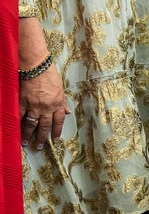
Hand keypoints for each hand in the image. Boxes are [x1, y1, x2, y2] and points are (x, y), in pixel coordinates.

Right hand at [18, 17, 69, 148]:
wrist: (36, 67)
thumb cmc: (50, 75)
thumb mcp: (61, 88)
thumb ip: (63, 102)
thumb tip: (68, 112)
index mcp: (58, 103)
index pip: (59, 121)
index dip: (57, 131)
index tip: (56, 139)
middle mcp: (46, 107)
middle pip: (45, 126)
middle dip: (42, 137)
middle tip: (40, 147)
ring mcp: (33, 106)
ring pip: (31, 124)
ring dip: (28, 134)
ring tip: (26, 143)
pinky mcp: (22, 103)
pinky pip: (20, 116)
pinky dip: (18, 124)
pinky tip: (15, 131)